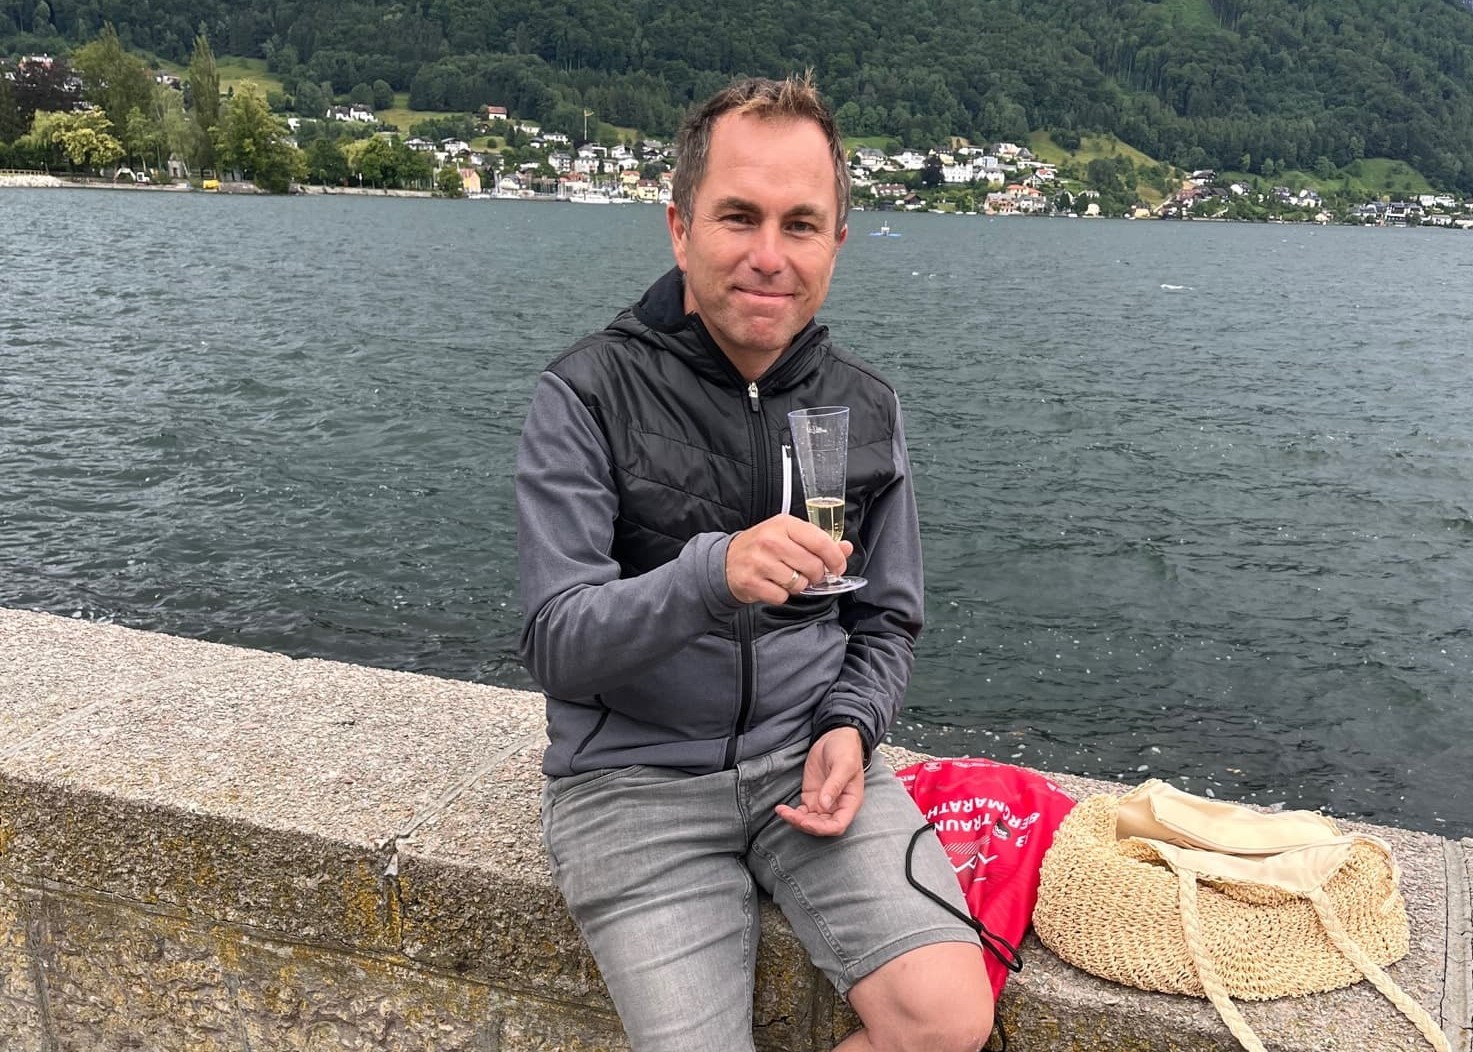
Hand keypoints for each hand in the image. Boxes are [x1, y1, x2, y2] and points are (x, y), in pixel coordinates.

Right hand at [726, 514, 852, 604]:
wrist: (726, 562)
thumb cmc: (762, 547)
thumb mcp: (789, 536)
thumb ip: (819, 541)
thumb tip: (846, 548)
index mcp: (784, 524)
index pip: (820, 541)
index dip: (835, 558)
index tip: (838, 567)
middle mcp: (771, 541)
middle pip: (813, 566)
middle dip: (816, 575)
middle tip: (808, 574)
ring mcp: (760, 562)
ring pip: (799, 584)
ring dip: (798, 586)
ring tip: (786, 578)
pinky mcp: (752, 582)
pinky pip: (782, 597)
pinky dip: (781, 595)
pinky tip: (773, 585)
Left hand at [774, 727, 865, 835]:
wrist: (835, 737)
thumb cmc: (846, 750)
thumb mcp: (843, 764)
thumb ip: (834, 785)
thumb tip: (824, 805)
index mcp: (849, 802)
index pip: (838, 825)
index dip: (823, 828)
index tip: (806, 822)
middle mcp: (836, 807)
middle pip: (821, 827)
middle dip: (805, 825)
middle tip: (790, 815)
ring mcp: (823, 803)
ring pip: (809, 821)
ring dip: (796, 821)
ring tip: (782, 811)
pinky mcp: (811, 797)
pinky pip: (801, 812)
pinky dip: (791, 814)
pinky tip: (781, 809)